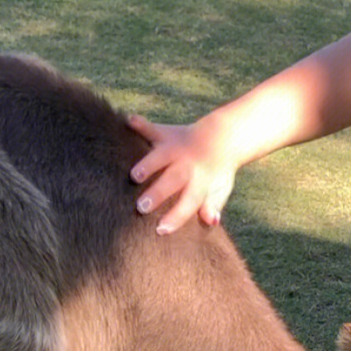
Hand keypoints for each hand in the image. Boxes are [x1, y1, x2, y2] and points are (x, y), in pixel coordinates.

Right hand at [129, 111, 239, 233]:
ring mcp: (175, 148)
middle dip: (157, 193)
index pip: (189, 201)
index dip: (177, 216)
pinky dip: (140, 124)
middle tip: (141, 207)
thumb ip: (213, 204)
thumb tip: (211, 221)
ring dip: (147, 164)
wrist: (222, 138)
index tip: (161, 230)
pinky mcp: (165, 133)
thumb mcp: (220, 189)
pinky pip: (151, 128)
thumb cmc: (216, 172)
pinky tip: (128, 121)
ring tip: (134, 175)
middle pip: (172, 180)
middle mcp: (187, 164)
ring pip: (159, 156)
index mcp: (200, 181)